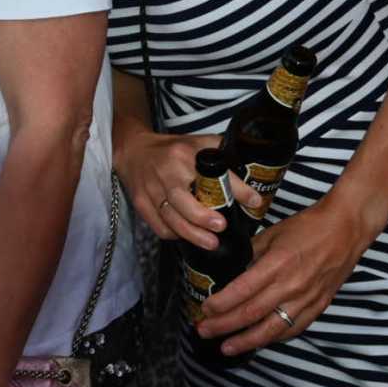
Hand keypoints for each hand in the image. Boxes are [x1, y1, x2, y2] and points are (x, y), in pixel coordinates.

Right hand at [117, 128, 261, 245]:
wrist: (133, 151)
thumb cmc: (171, 149)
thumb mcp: (197, 143)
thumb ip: (222, 153)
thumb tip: (251, 174)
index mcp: (185, 154)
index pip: (214, 173)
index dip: (235, 189)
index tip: (254, 201)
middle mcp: (167, 171)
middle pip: (183, 200)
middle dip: (203, 217)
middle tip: (221, 227)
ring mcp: (151, 188)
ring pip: (171, 217)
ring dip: (192, 234)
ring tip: (211, 243)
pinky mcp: (140, 203)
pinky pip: (159, 226)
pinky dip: (174, 235)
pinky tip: (186, 236)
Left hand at [195, 193, 376, 356]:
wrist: (346, 229)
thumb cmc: (308, 227)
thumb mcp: (272, 233)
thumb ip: (250, 253)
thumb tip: (230, 268)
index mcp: (278, 264)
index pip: (242, 291)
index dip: (221, 304)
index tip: (205, 309)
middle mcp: (292, 285)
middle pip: (252, 313)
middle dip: (224, 326)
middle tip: (204, 331)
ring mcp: (307, 299)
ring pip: (272, 328)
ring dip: (247, 341)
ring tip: (226, 347)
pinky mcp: (319, 306)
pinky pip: (293, 329)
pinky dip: (273, 338)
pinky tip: (258, 342)